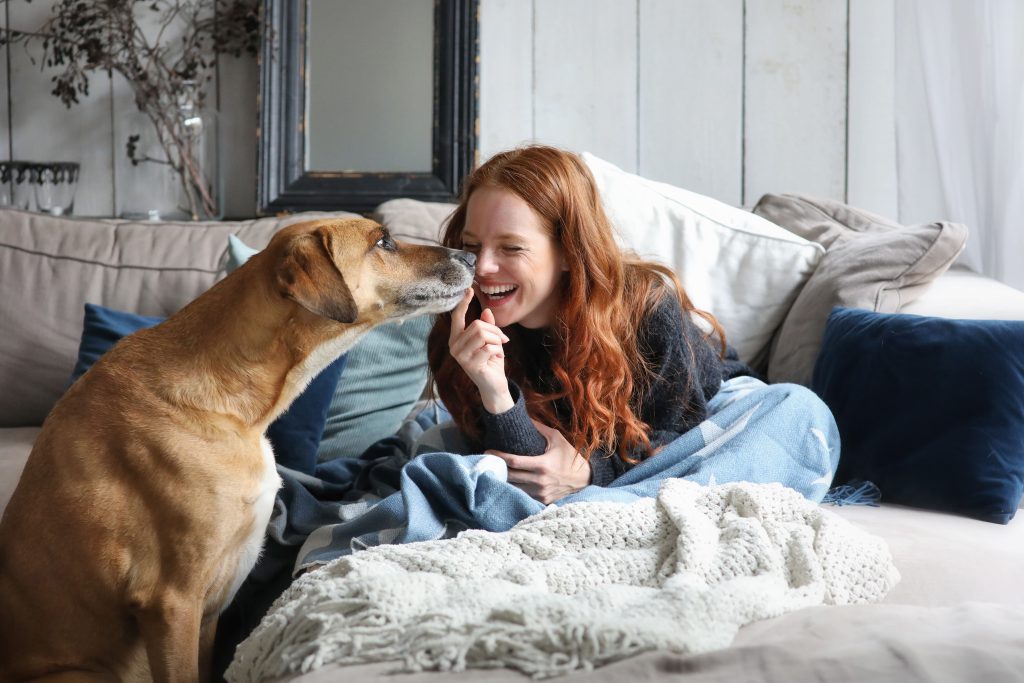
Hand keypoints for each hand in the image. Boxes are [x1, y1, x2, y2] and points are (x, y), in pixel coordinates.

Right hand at [448, 288, 512, 412]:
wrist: (494, 385)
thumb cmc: (491, 361)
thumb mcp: (490, 341)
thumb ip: (487, 327)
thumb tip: (486, 311)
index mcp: (456, 338)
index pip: (456, 317)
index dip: (463, 303)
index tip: (469, 290)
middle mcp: (454, 346)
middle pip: (477, 325)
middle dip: (495, 331)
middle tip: (502, 340)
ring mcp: (460, 357)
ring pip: (483, 335)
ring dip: (497, 341)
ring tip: (499, 349)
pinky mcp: (470, 365)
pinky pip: (489, 347)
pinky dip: (498, 350)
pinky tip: (498, 357)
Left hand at [487, 421, 591, 503]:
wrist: (584, 478)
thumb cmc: (569, 456)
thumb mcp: (557, 438)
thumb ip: (539, 428)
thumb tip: (523, 415)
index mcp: (542, 465)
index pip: (513, 462)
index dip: (498, 456)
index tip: (488, 451)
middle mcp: (540, 481)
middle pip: (510, 476)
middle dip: (496, 468)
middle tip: (487, 460)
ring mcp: (541, 493)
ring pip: (514, 488)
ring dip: (503, 480)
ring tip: (494, 470)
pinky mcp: (542, 501)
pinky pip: (523, 495)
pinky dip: (514, 489)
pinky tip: (507, 482)